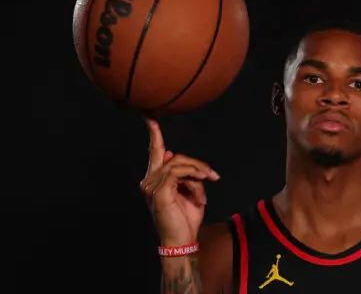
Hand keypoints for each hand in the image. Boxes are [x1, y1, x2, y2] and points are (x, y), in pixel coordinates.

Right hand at [140, 117, 219, 245]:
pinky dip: (192, 174)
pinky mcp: (159, 192)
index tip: (150, 119)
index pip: (154, 153)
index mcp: (155, 180)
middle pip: (174, 157)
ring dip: (198, 171)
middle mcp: (149, 182)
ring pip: (178, 163)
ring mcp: (152, 187)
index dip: (154, 135)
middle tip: (211, 175)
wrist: (183, 240)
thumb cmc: (186, 219)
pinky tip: (202, 181)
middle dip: (196, 164)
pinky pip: (177, 172)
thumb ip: (185, 174)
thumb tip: (174, 154)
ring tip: (208, 181)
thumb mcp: (191, 192)